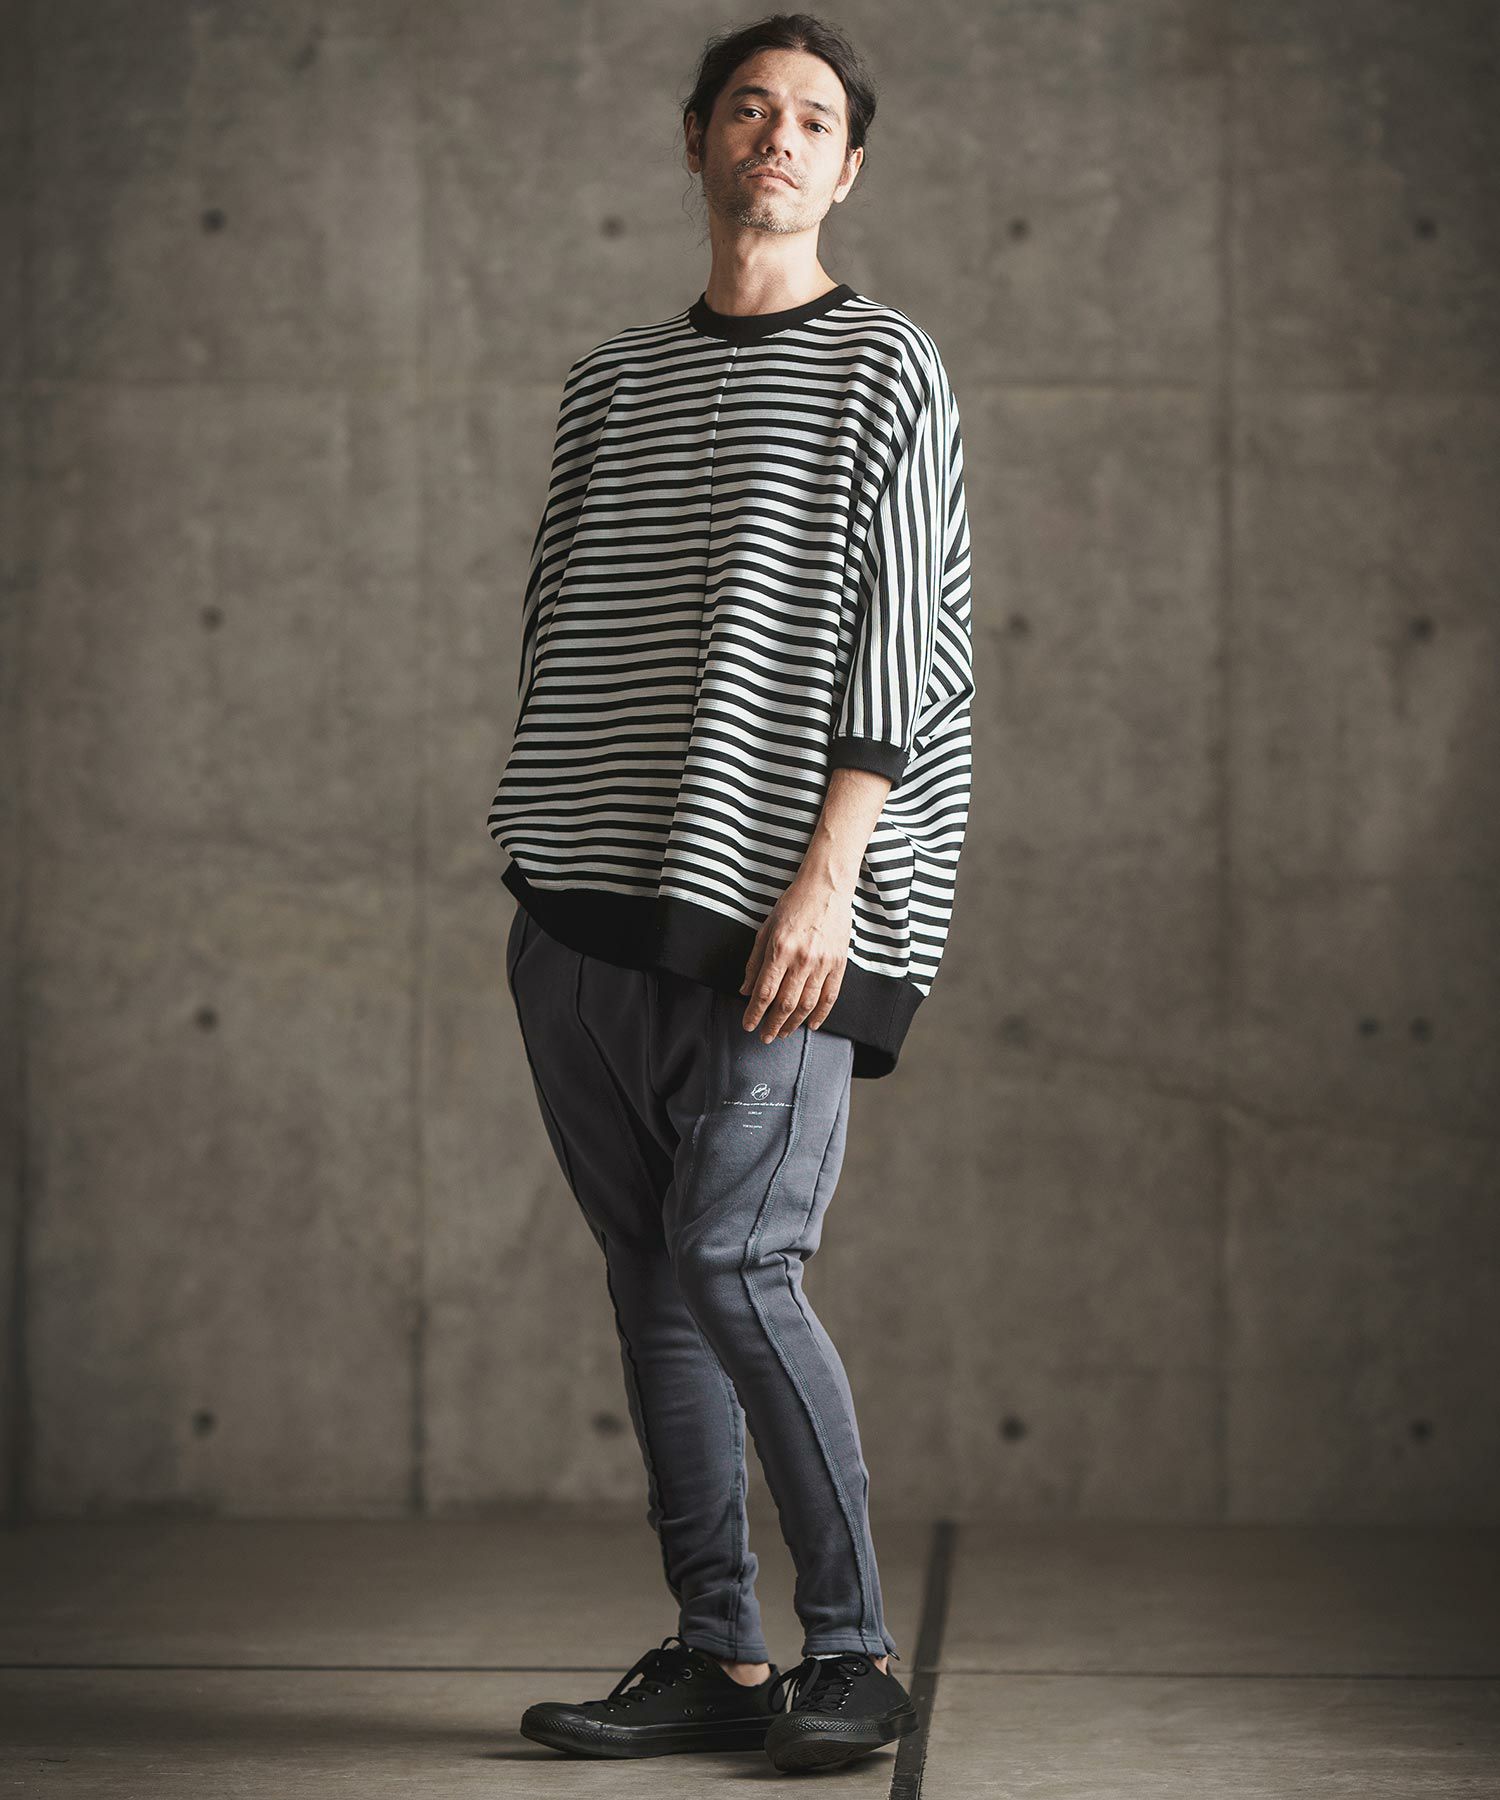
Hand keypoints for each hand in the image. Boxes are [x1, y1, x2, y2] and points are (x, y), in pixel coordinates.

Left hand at [738, 877, 852, 1040]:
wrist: (826, 889)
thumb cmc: (794, 905)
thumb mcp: (766, 929)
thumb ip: (755, 962)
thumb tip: (745, 990)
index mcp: (781, 949)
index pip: (765, 991)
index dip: (755, 1012)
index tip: (748, 1024)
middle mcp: (803, 959)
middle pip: (785, 1003)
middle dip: (773, 1024)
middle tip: (765, 1036)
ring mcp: (823, 963)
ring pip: (807, 1004)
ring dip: (793, 1023)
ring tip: (784, 1033)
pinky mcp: (839, 963)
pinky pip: (830, 996)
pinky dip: (820, 1014)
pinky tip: (810, 1024)